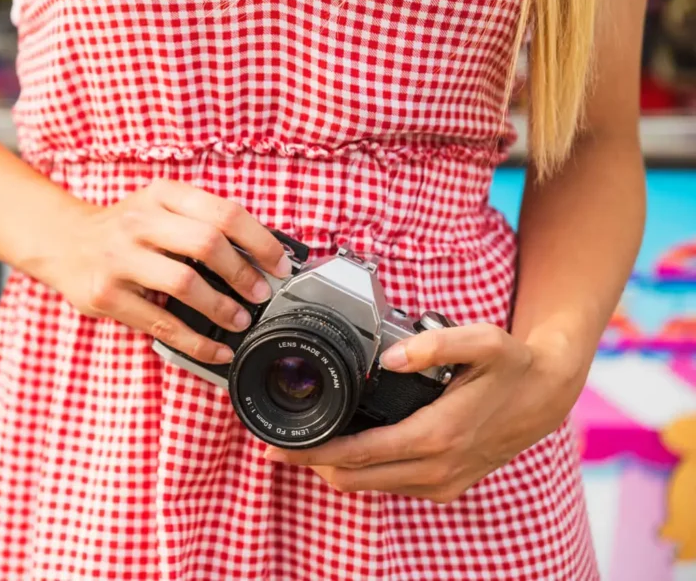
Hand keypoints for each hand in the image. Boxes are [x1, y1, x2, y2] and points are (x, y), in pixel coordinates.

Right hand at [35, 179, 291, 363]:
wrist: (65, 242)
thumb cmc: (126, 229)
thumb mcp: (161, 208)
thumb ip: (202, 223)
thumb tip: (262, 256)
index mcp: (162, 195)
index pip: (224, 212)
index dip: (260, 241)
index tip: (279, 263)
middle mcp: (139, 222)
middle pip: (207, 244)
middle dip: (244, 274)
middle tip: (261, 294)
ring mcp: (120, 258)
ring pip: (185, 283)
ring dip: (222, 308)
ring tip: (240, 320)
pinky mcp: (106, 294)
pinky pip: (162, 323)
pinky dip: (197, 342)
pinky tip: (216, 349)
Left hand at [263, 323, 586, 503]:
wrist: (548, 397)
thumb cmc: (511, 367)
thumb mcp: (482, 341)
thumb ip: (435, 343)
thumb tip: (390, 356)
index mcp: (436, 435)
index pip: (357, 455)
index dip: (312, 454)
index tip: (279, 448)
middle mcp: (436, 468)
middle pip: (354, 479)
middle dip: (312, 465)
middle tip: (280, 445)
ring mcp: (442, 484)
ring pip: (370, 487)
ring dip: (336, 470)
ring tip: (307, 443)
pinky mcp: (446, 488)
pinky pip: (391, 487)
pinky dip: (363, 473)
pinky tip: (349, 449)